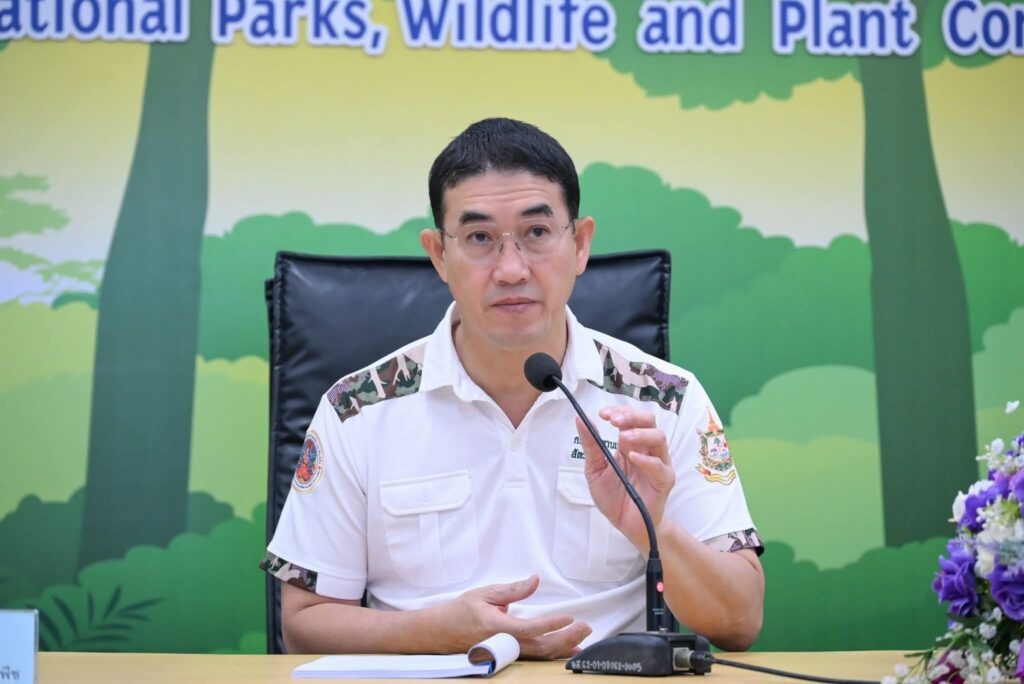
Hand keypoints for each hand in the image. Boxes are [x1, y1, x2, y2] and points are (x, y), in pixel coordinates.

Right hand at [433, 575, 591, 658]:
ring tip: (582, 637)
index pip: (529, 628)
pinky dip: (553, 653)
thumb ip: (512, 589)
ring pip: (540, 655)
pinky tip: (567, 649)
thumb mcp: (485, 593)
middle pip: (540, 647)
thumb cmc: (462, 611)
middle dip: (566, 638)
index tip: (568, 617)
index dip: (551, 625)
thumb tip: (534, 581)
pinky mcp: (509, 655)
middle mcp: (504, 644)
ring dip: (563, 647)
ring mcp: (507, 653)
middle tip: (585, 627)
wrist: (442, 632)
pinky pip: (535, 657)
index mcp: (497, 627)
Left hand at [576, 406, 675, 548]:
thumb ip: (591, 446)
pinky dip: (647, 460)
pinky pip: (660, 466)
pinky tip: (633, 458)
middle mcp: (647, 450)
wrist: (626, 526)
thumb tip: (580, 420)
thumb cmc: (614, 498)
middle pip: (649, 421)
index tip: (603, 414)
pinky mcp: (664, 481)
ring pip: (659, 438)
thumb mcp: (595, 470)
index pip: (630, 419)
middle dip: (632, 416)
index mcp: (630, 445)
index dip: (619, 412)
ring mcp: (658, 464)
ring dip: (641, 433)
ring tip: (623, 437)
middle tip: (614, 421)